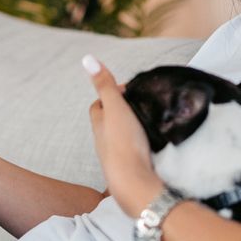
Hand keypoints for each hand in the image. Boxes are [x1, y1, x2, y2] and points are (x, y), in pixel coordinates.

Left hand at [83, 55, 162, 218]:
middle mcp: (104, 142)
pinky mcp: (131, 168)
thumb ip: (104, 85)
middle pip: (109, 122)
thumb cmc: (123, 142)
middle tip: (140, 103)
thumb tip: (87, 58)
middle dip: (121, 111)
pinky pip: (133, 151)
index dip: (109, 94)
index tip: (128, 89)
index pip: (98, 105)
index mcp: (99, 125)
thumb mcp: (115, 107)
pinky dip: (140, 143)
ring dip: (131, 128)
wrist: (133, 181)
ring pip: (121, 137)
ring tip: (149, 120)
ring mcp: (117, 157)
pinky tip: (153, 143)